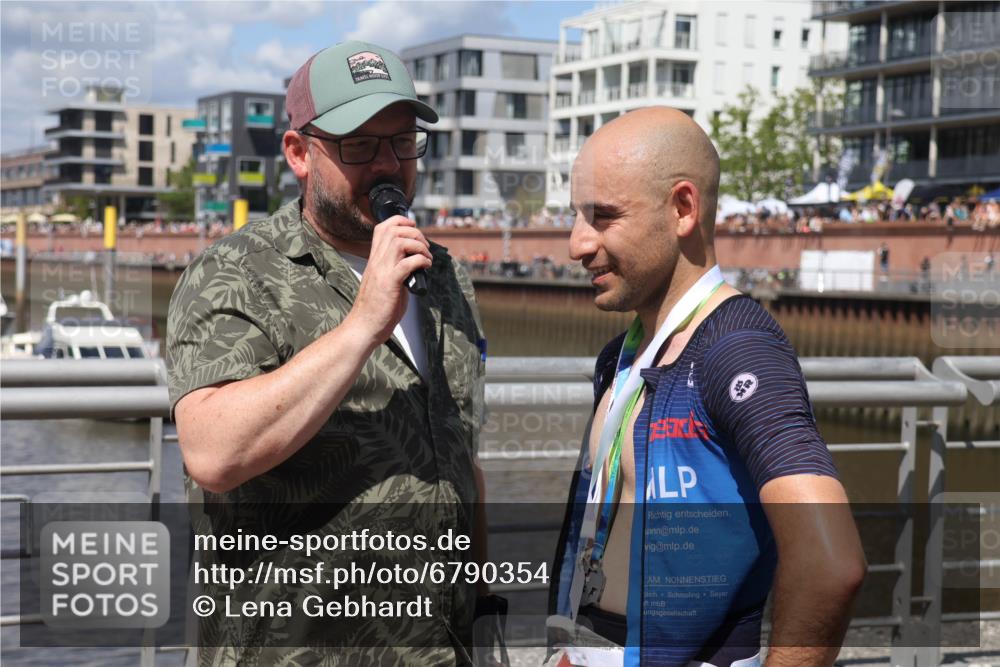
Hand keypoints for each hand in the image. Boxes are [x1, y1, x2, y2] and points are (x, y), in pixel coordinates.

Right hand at [345, 215, 431, 342]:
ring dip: (419, 246)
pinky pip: (408, 263)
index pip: (382, 228)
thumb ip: (396, 269)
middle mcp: (377, 261)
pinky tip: (425, 267)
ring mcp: (382, 271)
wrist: (364, 327)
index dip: (400, 222)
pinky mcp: (390, 284)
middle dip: (415, 233)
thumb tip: (415, 264)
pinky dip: (421, 260)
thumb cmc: (376, 308)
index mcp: (374, 259)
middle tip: (424, 247)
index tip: (414, 229)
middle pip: (394, 230)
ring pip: (400, 242)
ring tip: (426, 257)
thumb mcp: (384, 281)